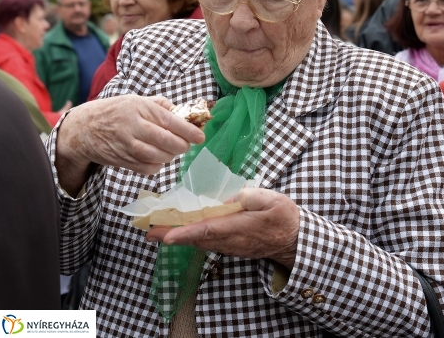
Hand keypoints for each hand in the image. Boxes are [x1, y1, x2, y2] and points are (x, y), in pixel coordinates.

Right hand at [55, 95, 204, 193]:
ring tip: (172, 150)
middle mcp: (132, 127)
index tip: (200, 136)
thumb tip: (184, 112)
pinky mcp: (122, 160)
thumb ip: (161, 105)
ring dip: (170, 156)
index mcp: (138, 108)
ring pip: (157, 156)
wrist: (84, 129)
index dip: (188, 130)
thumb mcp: (137, 100)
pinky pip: (147, 168)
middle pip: (165, 141)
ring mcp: (126, 145)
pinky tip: (157, 158)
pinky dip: (157, 166)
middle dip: (181, 145)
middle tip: (186, 144)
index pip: (169, 121)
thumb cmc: (116, 112)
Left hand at [146, 188, 299, 268]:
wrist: (295, 240)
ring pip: (200, 243)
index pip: (208, 230)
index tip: (164, 236)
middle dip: (171, 235)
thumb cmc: (285, 217)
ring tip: (157, 230)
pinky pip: (208, 243)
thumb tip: (228, 199)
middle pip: (197, 239)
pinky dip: (192, 238)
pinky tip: (182, 231)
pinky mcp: (232, 248)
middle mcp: (232, 241)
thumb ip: (249, 196)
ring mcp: (231, 247)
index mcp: (240, 227)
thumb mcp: (272, 199)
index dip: (185, 233)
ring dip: (179, 237)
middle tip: (148, 231)